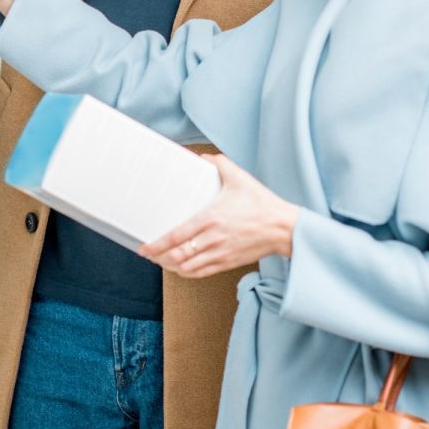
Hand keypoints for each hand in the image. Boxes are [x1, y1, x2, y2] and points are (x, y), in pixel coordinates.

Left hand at [139, 155, 298, 278]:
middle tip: (149, 254)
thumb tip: (203, 156)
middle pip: (177, 255)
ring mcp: (220, 253)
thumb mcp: (240, 177)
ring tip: (161, 261)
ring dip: (170, 266)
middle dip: (159, 257)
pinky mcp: (227, 263)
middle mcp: (212, 238)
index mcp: (211, 218)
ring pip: (187, 267)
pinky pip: (201, 273)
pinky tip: (180, 269)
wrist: (282, 227)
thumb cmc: (261, 203)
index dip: (157, 244)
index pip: (176, 236)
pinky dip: (187, 273)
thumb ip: (219, 164)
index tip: (145, 247)